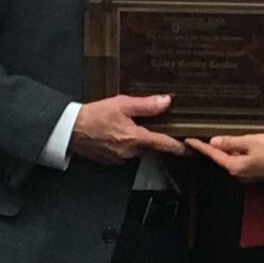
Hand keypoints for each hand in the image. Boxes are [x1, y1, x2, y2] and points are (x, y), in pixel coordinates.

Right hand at [69, 95, 185, 163]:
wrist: (69, 130)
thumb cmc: (95, 115)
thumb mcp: (122, 104)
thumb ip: (146, 105)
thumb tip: (167, 101)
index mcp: (137, 139)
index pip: (165, 145)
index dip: (181, 146)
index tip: (193, 146)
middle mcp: (131, 153)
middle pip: (152, 146)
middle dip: (154, 135)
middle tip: (154, 122)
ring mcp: (121, 159)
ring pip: (138, 149)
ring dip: (138, 139)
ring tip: (130, 124)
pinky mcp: (111, 160)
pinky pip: (125, 152)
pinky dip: (125, 143)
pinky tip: (117, 132)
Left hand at [186, 134, 263, 181]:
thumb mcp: (251, 141)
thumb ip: (231, 141)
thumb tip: (214, 141)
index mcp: (234, 166)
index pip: (213, 154)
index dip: (200, 146)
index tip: (188, 140)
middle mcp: (238, 173)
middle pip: (221, 158)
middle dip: (212, 148)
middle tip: (200, 136)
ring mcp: (247, 174)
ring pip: (231, 159)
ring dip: (225, 149)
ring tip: (217, 137)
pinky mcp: (255, 172)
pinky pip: (240, 161)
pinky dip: (236, 152)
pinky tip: (238, 144)